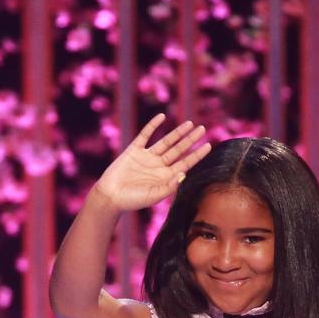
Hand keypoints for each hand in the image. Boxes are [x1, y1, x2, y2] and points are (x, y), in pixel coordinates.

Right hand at [93, 113, 210, 212]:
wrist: (109, 197)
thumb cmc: (132, 200)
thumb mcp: (153, 196)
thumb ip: (169, 186)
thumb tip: (184, 174)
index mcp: (165, 177)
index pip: (185, 163)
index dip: (197, 154)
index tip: (209, 145)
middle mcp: (158, 166)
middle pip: (178, 150)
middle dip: (190, 139)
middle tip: (203, 128)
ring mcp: (146, 157)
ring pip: (165, 142)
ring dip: (177, 132)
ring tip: (189, 124)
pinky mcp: (133, 151)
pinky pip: (145, 135)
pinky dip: (153, 125)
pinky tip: (161, 116)